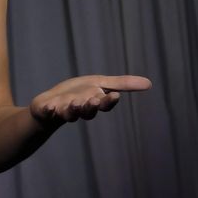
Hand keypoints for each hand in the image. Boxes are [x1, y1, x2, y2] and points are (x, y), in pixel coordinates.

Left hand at [30, 74, 151, 127]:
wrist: (51, 102)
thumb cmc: (78, 93)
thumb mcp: (99, 84)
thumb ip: (122, 84)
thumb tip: (150, 83)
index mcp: (93, 102)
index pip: (104, 104)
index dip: (108, 101)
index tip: (114, 95)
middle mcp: (80, 109)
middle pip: (88, 111)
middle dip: (91, 106)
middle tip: (94, 100)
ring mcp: (63, 111)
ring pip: (70, 114)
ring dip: (73, 109)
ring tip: (74, 103)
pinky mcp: (47, 110)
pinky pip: (48, 112)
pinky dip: (49, 110)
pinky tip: (50, 107)